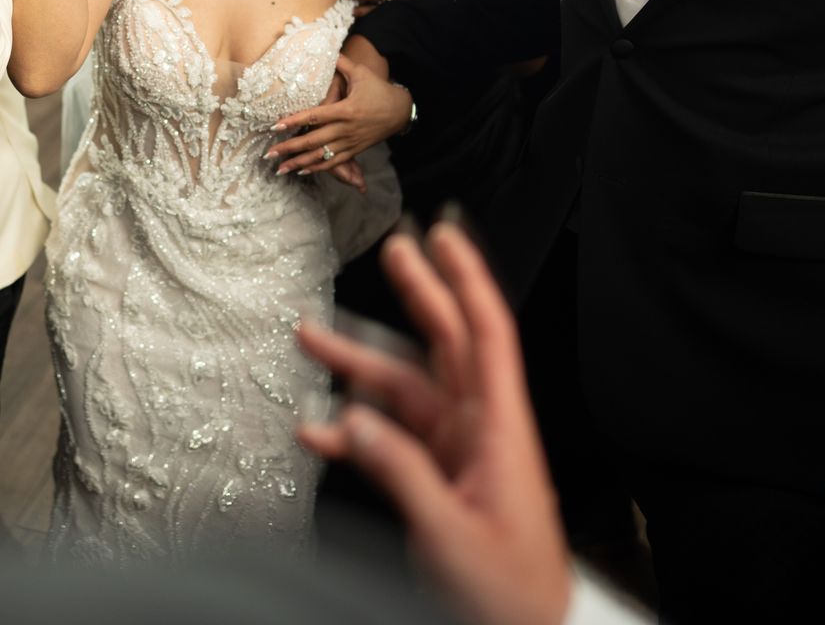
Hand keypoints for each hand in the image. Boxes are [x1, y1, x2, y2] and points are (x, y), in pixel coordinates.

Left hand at [268, 53, 411, 174]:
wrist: (401, 111)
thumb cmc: (379, 90)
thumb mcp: (361, 73)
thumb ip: (341, 63)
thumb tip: (326, 49)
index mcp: (346, 110)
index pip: (315, 116)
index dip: (295, 121)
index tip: (276, 125)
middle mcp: (347, 129)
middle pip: (314, 140)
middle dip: (290, 148)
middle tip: (269, 154)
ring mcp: (351, 142)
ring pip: (321, 155)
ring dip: (300, 163)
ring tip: (280, 169)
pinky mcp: (355, 150)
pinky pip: (334, 162)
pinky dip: (318, 167)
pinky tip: (302, 170)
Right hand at [297, 226, 572, 624]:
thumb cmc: (511, 594)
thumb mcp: (451, 533)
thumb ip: (400, 474)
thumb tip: (352, 422)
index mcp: (500, 429)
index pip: (487, 333)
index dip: (467, 278)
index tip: (446, 234)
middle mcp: (480, 429)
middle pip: (445, 345)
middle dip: (418, 294)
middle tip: (393, 250)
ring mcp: (457, 452)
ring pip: (405, 389)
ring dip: (360, 366)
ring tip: (313, 338)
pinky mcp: (438, 478)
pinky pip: (391, 438)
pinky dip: (354, 430)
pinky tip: (320, 429)